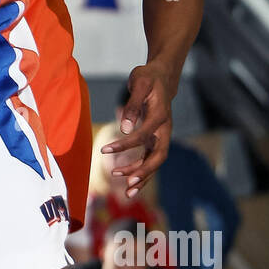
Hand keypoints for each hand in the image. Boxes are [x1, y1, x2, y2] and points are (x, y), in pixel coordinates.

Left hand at [101, 65, 172, 197]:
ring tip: (126, 191)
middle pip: (159, 156)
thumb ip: (132, 105)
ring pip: (156, 162)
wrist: (162, 77)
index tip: (104, 150)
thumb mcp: (139, 84)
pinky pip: (151, 160)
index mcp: (160, 116)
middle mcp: (165, 129)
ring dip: (142, 176)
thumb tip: (124, 127)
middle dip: (143, 170)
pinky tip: (129, 184)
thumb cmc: (148, 78)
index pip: (143, 135)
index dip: (124, 144)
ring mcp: (162, 136)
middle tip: (126, 182)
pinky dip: (142, 173)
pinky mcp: (156, 139)